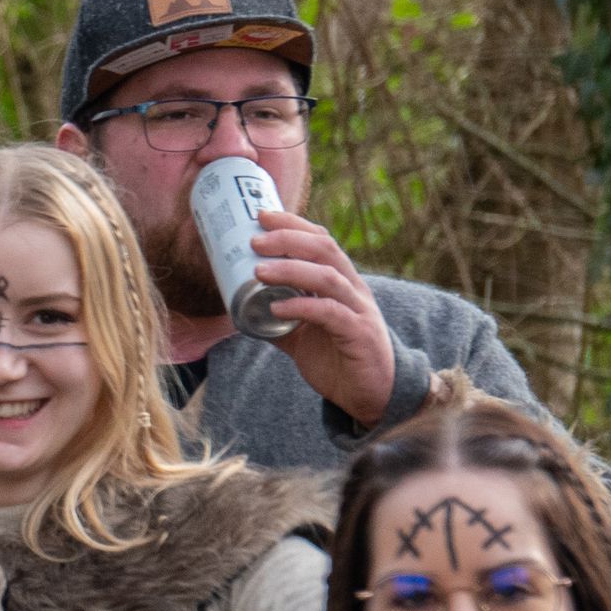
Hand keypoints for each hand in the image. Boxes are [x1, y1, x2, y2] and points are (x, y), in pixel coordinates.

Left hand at [251, 210, 400, 427]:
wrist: (370, 395)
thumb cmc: (337, 358)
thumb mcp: (300, 335)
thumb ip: (277, 318)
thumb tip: (240, 308)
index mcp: (341, 283)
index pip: (321, 241)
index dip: (294, 225)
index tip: (261, 215)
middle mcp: (353, 290)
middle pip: (325, 250)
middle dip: (289, 239)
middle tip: (254, 239)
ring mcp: (359, 310)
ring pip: (328, 278)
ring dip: (291, 270)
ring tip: (258, 271)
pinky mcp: (360, 335)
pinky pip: (331, 314)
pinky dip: (302, 307)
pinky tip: (276, 309)